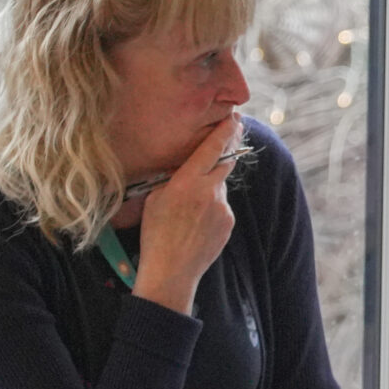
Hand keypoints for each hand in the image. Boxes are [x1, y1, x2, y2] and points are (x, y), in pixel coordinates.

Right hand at [131, 115, 240, 313]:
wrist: (171, 271)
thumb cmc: (155, 234)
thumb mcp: (154, 198)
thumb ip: (173, 178)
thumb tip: (186, 167)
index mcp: (187, 182)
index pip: (212, 149)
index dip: (225, 131)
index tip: (234, 118)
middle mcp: (209, 192)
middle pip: (225, 162)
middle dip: (226, 150)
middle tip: (228, 138)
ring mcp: (222, 208)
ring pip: (220, 186)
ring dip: (210, 187)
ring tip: (190, 207)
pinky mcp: (229, 222)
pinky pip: (222, 206)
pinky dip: (213, 207)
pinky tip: (196, 222)